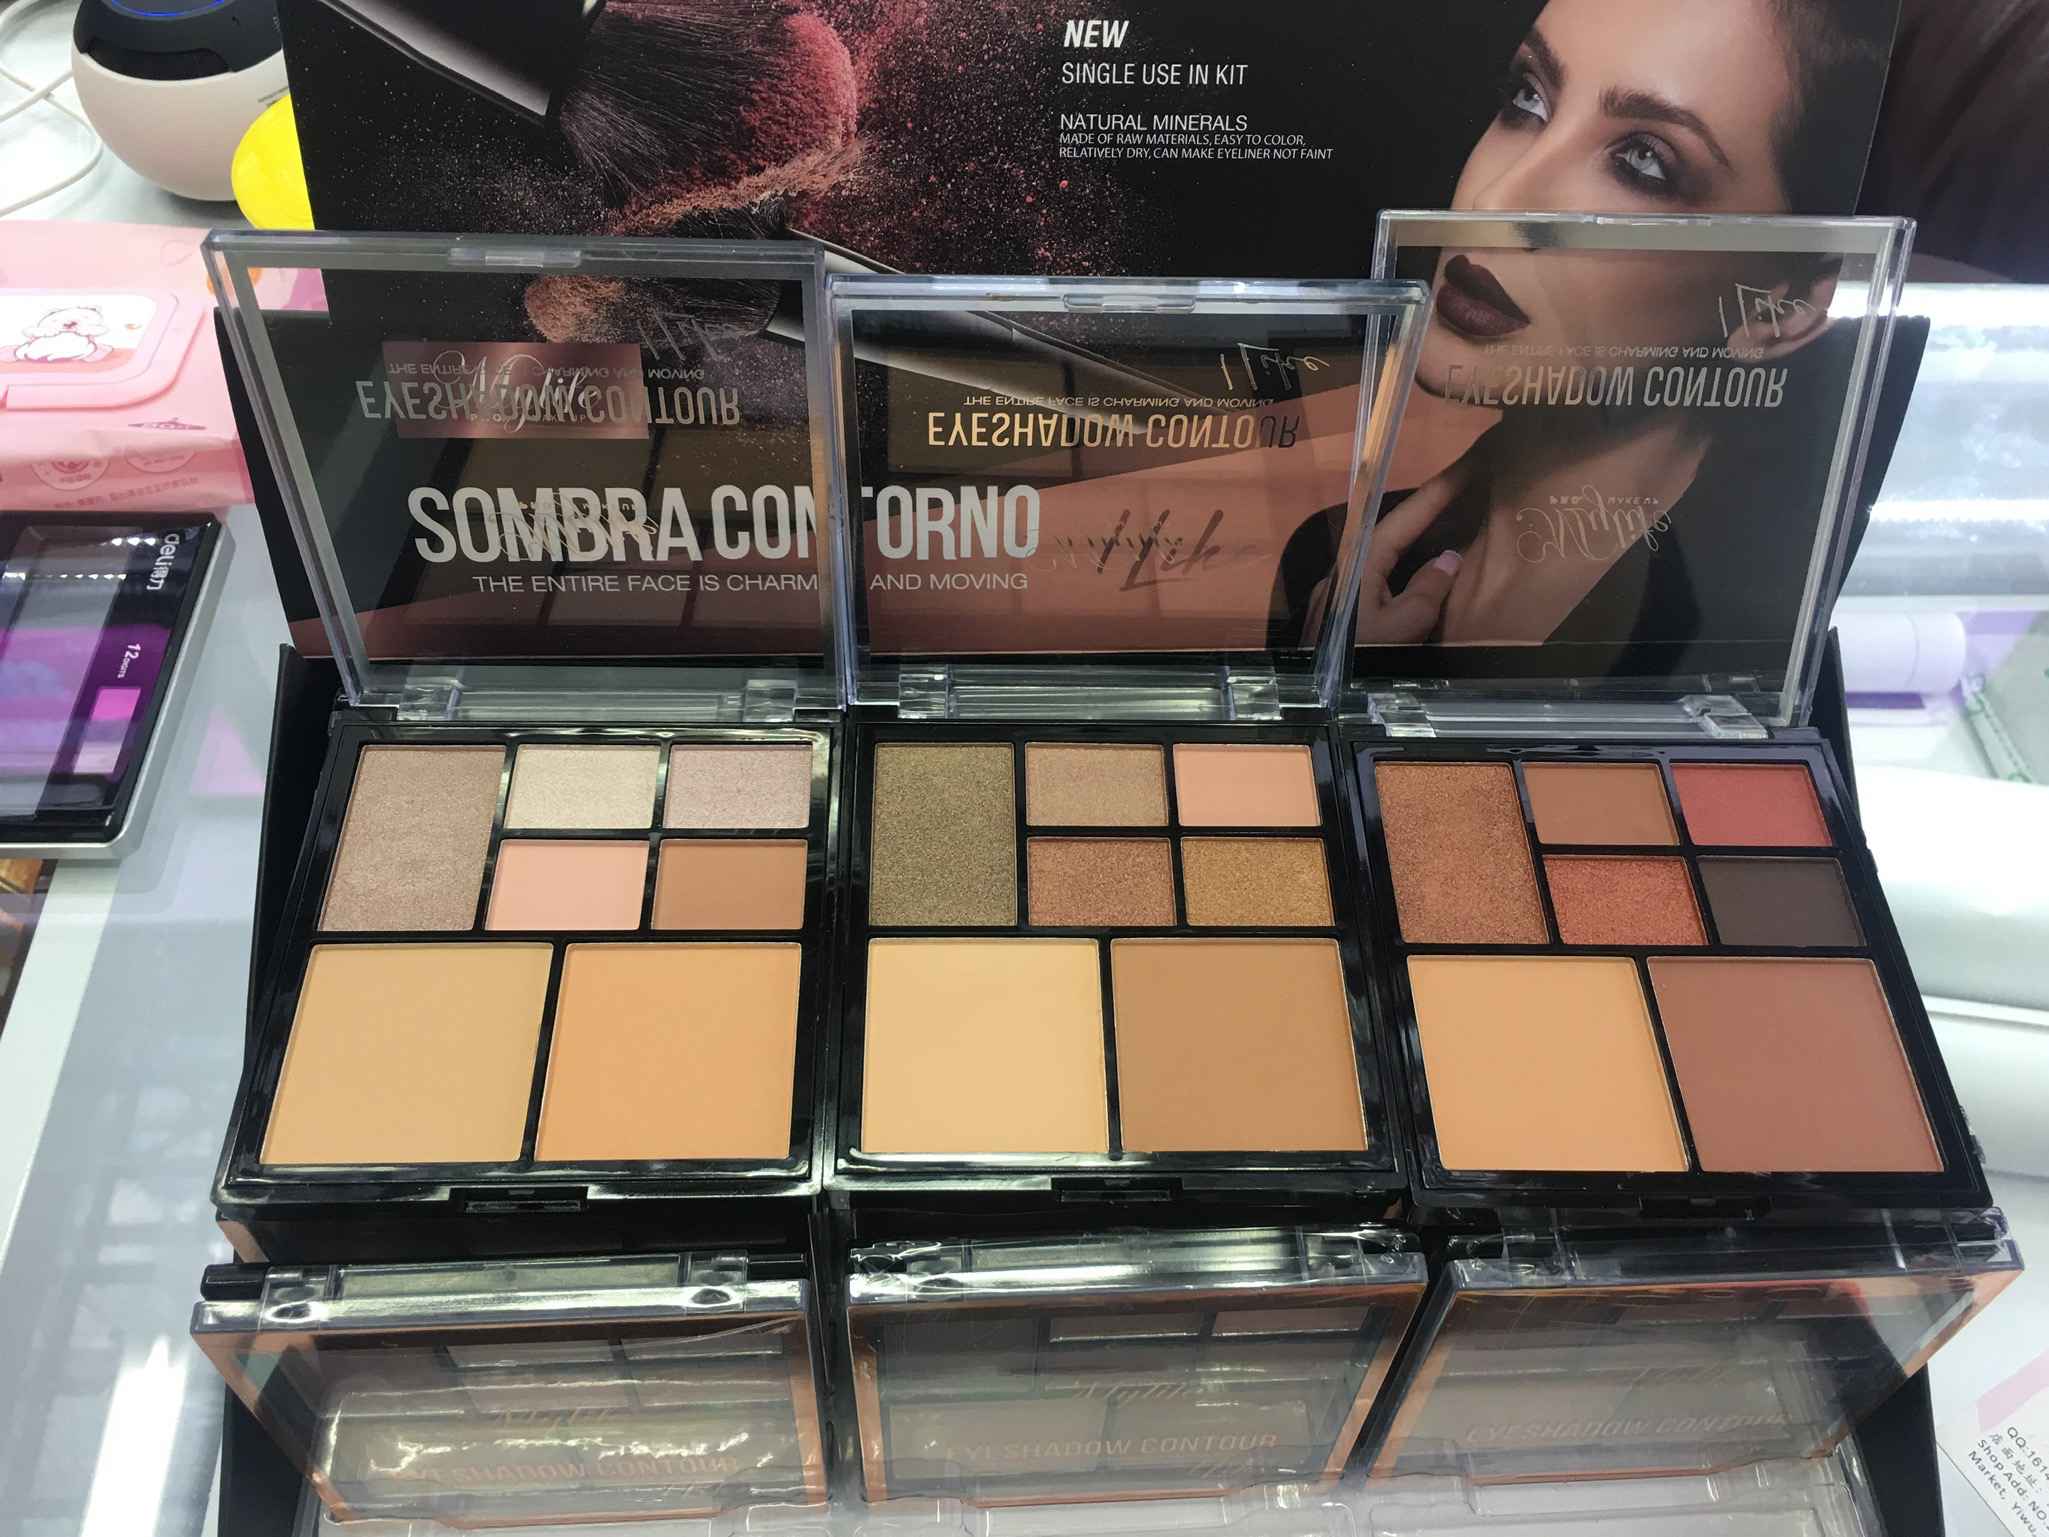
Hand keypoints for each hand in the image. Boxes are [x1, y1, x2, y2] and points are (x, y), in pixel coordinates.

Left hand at [1355, 458, 1472, 643]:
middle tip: (1468, 487)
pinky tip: (1425, 570)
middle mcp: (1346, 568)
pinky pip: (1379, 574)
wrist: (1310, 695)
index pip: (1404, 517)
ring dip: (1419, 538)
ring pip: (1385, 553)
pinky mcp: (1340, 608)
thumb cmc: (1355, 661)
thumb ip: (1427, 591)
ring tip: (1455, 520)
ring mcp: (1341, 588)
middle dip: (1430, 509)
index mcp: (1360, 564)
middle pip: (1393, 529)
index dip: (1438, 491)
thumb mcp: (1401, 629)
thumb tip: (1448, 557)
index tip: (1468, 467)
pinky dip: (1406, 566)